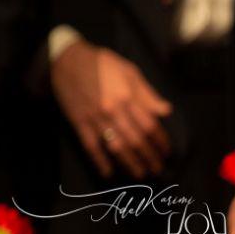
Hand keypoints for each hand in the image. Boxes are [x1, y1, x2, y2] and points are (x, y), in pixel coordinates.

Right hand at [51, 39, 172, 179]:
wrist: (67, 59)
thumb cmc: (102, 64)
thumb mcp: (130, 72)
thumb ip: (148, 94)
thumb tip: (166, 111)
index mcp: (127, 97)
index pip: (150, 125)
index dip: (160, 141)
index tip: (167, 151)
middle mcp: (113, 110)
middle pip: (136, 139)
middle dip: (149, 157)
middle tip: (158, 169)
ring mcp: (95, 118)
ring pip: (116, 146)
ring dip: (130, 163)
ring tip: (140, 174)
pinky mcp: (79, 122)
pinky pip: (90, 145)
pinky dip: (100, 160)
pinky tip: (108, 172)